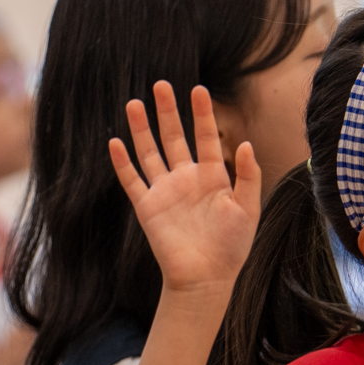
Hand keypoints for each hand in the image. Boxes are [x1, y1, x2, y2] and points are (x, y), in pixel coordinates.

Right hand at [110, 82, 259, 293]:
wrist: (206, 279)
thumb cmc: (231, 247)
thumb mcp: (248, 209)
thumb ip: (248, 177)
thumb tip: (245, 144)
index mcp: (213, 177)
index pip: (207, 137)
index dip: (203, 114)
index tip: (199, 89)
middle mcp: (187, 179)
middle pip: (174, 138)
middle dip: (168, 112)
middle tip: (161, 85)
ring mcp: (165, 191)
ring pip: (150, 153)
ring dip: (141, 129)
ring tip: (135, 103)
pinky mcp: (148, 207)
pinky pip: (132, 180)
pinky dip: (122, 163)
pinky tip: (115, 142)